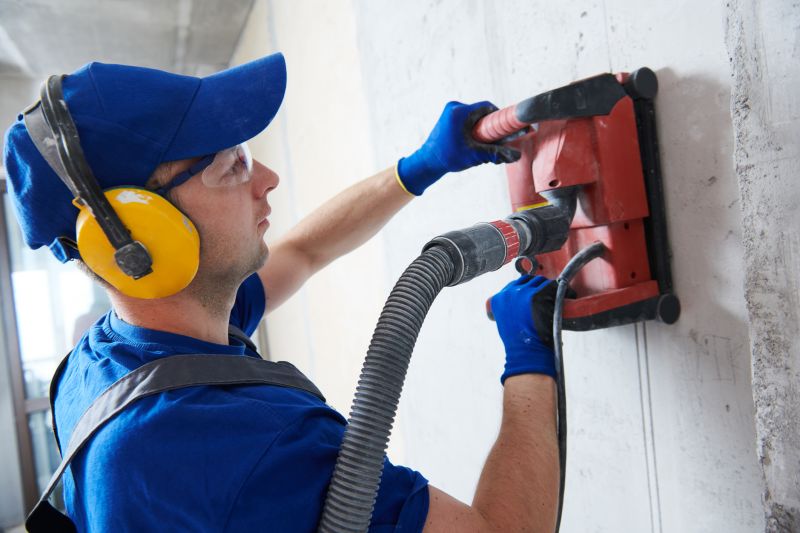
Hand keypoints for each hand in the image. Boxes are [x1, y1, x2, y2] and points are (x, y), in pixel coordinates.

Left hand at [396, 101, 520, 194]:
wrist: (427, 162)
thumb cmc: (447, 158)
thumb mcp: (474, 155)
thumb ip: (496, 153)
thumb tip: (516, 155)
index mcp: (459, 112)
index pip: (487, 107)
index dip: (500, 118)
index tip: (506, 129)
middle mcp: (454, 107)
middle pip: (482, 112)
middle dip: (491, 127)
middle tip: (497, 141)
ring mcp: (450, 112)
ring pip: (475, 117)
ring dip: (483, 129)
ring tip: (484, 145)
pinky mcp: (449, 117)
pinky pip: (468, 119)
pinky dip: (475, 129)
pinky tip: (476, 143)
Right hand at [490, 275, 557, 383]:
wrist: (526, 353)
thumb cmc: (520, 343)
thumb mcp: (507, 322)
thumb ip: (512, 308)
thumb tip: (524, 301)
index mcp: (498, 299)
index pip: (514, 284)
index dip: (527, 289)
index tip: (536, 294)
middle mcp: (508, 293)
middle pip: (528, 280)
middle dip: (539, 288)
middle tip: (549, 298)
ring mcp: (522, 293)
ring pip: (541, 282)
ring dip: (550, 290)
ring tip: (558, 299)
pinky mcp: (537, 295)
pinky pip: (554, 286)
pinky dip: (563, 291)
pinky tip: (568, 297)